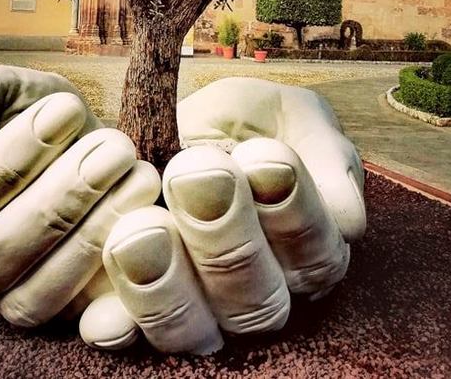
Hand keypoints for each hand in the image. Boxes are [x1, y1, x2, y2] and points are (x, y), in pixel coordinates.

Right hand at [0, 64, 160, 322]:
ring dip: (89, 233)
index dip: (10, 158)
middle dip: (58, 198)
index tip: (66, 110)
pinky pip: (77, 318)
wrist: (88, 137)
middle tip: (113, 146)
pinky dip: (112, 274)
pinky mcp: (59, 313)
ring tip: (135, 173)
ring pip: (30, 298)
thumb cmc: (32, 112)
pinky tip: (143, 216)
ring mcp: (5, 295)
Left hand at [79, 76, 364, 354]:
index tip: (262, 155)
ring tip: (140, 227)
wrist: (171, 122)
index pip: (317, 250)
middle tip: (193, 170)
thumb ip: (324, 152)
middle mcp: (262, 293)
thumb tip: (349, 218)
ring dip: (165, 281)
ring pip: (194, 329)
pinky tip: (101, 309)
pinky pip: (127, 337)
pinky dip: (116, 324)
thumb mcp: (289, 114)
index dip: (293, 209)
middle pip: (257, 299)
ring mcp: (200, 312)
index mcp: (309, 249)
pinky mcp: (137, 314)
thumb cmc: (244, 120)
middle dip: (225, 234)